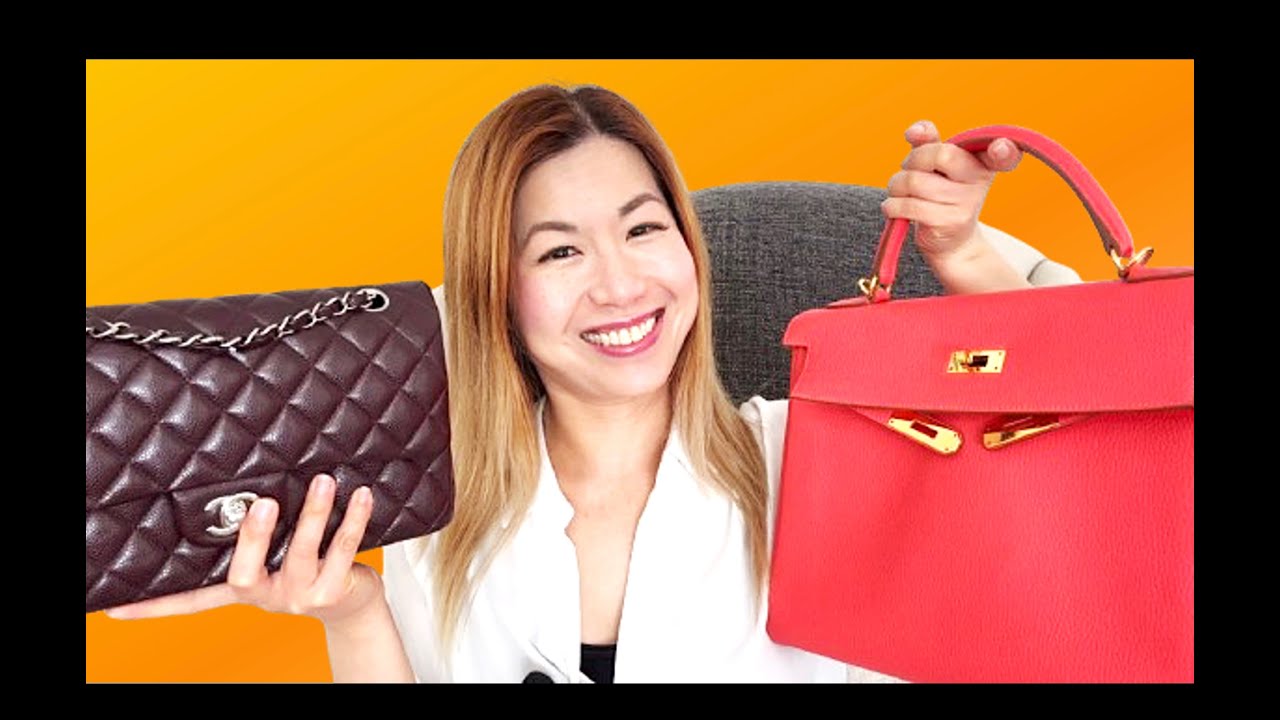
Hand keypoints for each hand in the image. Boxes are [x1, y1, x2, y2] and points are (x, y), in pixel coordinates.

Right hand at [103, 474, 383, 628]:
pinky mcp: (333, 591)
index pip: (191, 599)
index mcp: (243, 586)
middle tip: (263, 504)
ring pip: (303, 552)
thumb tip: (242, 483)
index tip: (117, 610)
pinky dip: (353, 520)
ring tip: (323, 481)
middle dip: (253, 538)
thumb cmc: (309, 567)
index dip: (155, 606)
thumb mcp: (274, 555)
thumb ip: (256, 531)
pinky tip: (360, 496)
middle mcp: (266, 594)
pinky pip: (344, 550)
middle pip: (245, 573)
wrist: (353, 606)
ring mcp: (299, 594)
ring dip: (315, 513)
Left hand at [882, 120, 1021, 261]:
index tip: (1000, 148)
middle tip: (909, 171)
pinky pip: (908, 205)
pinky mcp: (948, 222)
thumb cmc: (939, 194)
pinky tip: (896, 208)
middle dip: (912, 160)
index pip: (1001, 152)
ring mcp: (965, 203)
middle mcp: (978, 180)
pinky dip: (892, 205)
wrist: (949, 242)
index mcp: (981, 161)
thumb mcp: (936, 164)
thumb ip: (927, 141)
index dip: (1003, 148)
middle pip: (940, 154)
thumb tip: (915, 130)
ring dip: (896, 185)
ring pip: (914, 181)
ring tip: (900, 192)